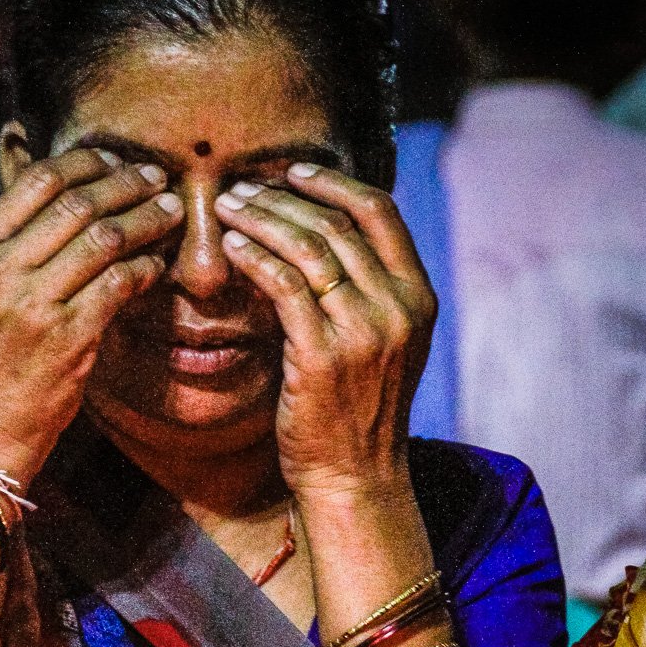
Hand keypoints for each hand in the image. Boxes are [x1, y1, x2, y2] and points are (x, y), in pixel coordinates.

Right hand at [0, 149, 183, 484]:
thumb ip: (10, 252)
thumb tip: (67, 208)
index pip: (35, 182)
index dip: (85, 162)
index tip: (116, 159)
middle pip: (76, 203)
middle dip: (125, 184)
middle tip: (157, 178)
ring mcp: (32, 304)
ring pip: (102, 239)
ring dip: (145, 220)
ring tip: (171, 212)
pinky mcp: (66, 338)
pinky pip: (118, 285)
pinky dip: (144, 268)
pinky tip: (158, 265)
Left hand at [214, 164, 435, 500]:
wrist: (355, 475)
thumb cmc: (358, 408)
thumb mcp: (382, 341)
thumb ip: (366, 288)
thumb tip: (317, 228)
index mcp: (418, 297)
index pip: (380, 212)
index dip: (334, 182)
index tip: (294, 171)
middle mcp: (398, 308)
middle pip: (337, 223)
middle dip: (283, 196)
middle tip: (242, 187)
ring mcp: (364, 332)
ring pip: (307, 246)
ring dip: (261, 218)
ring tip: (228, 208)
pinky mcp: (322, 355)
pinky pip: (281, 285)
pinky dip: (252, 257)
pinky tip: (231, 248)